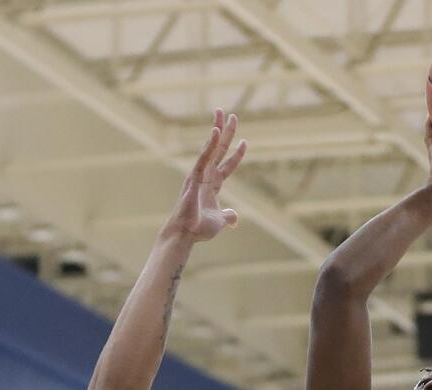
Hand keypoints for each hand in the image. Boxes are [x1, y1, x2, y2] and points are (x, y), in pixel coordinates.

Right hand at [162, 109, 246, 242]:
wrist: (185, 234)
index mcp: (213, 184)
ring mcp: (199, 174)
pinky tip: (216, 132)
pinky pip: (204, 158)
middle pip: (219, 149)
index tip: (245, 142)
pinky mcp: (194, 177)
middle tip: (232, 115)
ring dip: (218, 130)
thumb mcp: (220, 221)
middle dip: (227, 132)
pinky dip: (210, 145)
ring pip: (211, 148)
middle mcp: (206, 176)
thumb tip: (235, 219)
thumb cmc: (198, 228)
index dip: (237, 154)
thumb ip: (228, 216)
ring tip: (223, 113)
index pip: (227, 165)